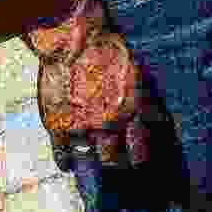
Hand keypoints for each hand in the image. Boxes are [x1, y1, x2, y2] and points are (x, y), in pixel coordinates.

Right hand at [33, 23, 152, 168]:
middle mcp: (108, 124)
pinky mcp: (58, 126)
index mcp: (132, 111)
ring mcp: (81, 127)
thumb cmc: (110, 50)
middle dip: (117, 165)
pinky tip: (69, 165)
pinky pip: (62, 155)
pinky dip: (66, 162)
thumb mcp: (138, 74)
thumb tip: (154, 121)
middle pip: (114, 160)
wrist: (75, 43)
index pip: (140, 150)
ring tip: (95, 167)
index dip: (139, 160)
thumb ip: (144, 101)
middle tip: (118, 168)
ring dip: (93, 163)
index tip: (140, 165)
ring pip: (89, 159)